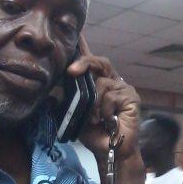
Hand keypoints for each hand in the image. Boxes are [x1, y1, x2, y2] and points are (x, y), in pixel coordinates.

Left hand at [67, 36, 140, 163]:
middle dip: (84, 63)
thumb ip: (65, 101)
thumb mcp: (74, 115)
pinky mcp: (131, 97)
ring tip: (95, 119)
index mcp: (99, 82)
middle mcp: (113, 81)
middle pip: (99, 62)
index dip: (84, 46)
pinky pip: (111, 96)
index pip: (91, 61)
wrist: (110, 151)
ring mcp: (124, 88)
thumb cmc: (93, 133)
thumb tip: (51, 92)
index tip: (76, 32)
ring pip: (102, 83)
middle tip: (71, 71)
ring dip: (93, 103)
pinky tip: (107, 120)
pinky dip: (104, 109)